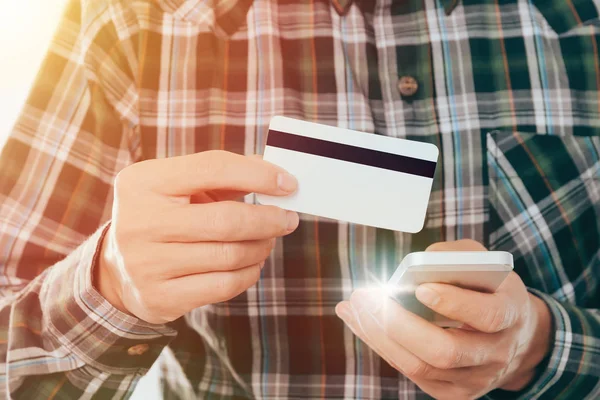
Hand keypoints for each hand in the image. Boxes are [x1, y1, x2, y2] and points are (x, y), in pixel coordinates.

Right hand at [96, 150, 299, 323]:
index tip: (289, 184)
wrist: (118, 269)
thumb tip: (277, 175)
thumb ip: (223, 176)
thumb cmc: (163, 217)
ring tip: (268, 240)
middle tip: (288, 219)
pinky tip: (252, 263)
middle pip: (226, 220)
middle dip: (269, 219)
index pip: (213, 167)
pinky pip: (224, 285)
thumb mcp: (179, 187)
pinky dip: (249, 273)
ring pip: (230, 255)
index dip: (258, 175)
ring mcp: (147, 263)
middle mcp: (140, 221)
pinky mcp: (160, 297)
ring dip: (261, 247)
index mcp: (144, 182)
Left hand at [335, 239, 552, 399]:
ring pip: (420, 366)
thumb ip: (454, 256)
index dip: (454, 304)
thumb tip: (416, 265)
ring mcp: (474, 379)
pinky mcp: (452, 392)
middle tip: (364, 297)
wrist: (514, 337)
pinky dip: (381, 346)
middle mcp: (496, 353)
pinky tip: (362, 322)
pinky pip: (410, 373)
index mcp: (511, 315)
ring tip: (353, 307)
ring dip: (378, 335)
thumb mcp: (482, 262)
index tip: (420, 288)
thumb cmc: (489, 289)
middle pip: (445, 351)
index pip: (487, 316)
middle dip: (398, 324)